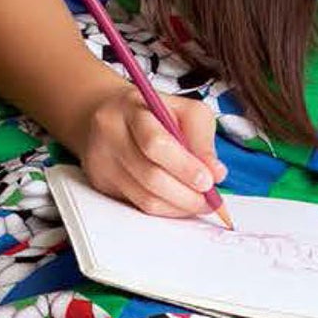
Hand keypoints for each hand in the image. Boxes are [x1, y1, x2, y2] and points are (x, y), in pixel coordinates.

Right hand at [74, 87, 226, 216]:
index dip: (184, 166)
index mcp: (132, 109)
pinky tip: (180, 202)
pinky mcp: (102, 183)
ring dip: (179, 206)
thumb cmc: (155, 113)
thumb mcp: (186, 111)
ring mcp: (103, 161)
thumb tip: (215, 172)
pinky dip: (166, 209)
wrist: (113, 115)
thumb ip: (202, 139)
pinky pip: (139, 205)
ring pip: (145, 198)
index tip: (208, 181)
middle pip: (150, 176)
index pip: (154, 143)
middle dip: (187, 194)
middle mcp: (111, 134)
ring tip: (200, 203)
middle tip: (210, 200)